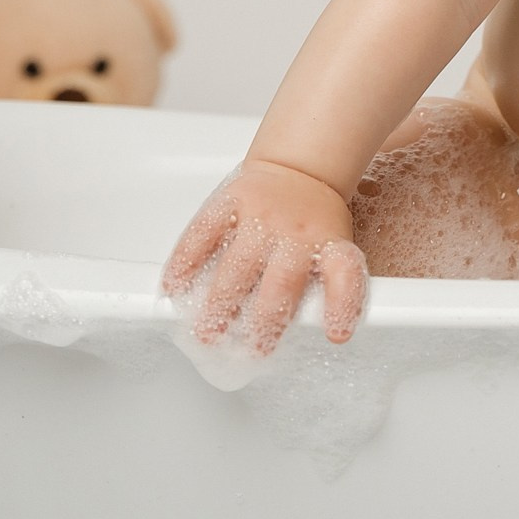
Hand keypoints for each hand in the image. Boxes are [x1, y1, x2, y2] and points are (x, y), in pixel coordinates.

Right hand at [161, 157, 368, 353]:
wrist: (300, 167)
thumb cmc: (314, 220)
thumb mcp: (333, 244)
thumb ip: (323, 283)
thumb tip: (315, 336)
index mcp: (328, 244)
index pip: (344, 275)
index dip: (342, 305)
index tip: (336, 334)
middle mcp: (295, 233)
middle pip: (282, 282)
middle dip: (266, 321)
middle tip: (252, 350)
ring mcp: (261, 216)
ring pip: (240, 263)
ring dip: (222, 302)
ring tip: (207, 333)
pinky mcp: (232, 201)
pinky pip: (205, 231)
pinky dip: (186, 260)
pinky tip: (174, 285)